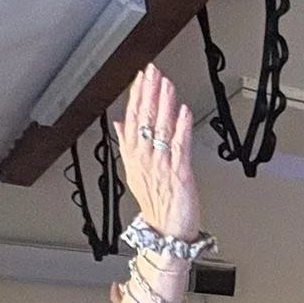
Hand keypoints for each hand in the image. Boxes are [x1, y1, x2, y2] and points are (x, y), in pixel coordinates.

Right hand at [113, 66, 196, 245]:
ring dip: (164, 104)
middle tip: (153, 71)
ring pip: (160, 129)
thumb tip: (120, 124)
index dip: (137, 96)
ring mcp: (161, 165)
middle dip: (149, 93)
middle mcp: (145, 158)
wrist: (167, 231)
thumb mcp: (136, 171)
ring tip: (166, 83)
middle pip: (144, 119)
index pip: (132, 118)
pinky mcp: (179, 173)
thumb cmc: (157, 203)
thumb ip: (128, 145)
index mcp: (134, 156)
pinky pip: (179, 146)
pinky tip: (183, 111)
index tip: (141, 76)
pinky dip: (181, 127)